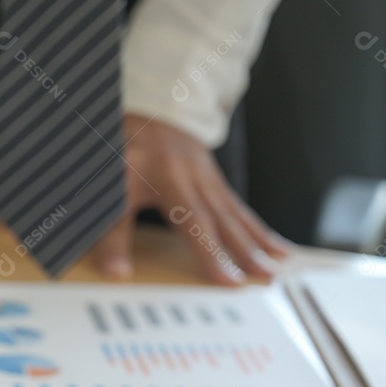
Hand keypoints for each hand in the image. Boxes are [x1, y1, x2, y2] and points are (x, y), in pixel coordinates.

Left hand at [96, 114, 290, 284]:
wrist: (143, 107)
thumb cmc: (122, 147)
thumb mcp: (109, 186)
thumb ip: (112, 231)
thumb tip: (115, 273)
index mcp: (163, 175)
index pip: (189, 221)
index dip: (208, 252)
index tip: (227, 279)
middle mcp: (190, 174)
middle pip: (221, 218)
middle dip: (243, 250)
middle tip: (265, 277)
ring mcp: (205, 174)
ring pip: (234, 212)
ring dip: (256, 241)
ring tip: (276, 265)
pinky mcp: (213, 177)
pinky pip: (237, 205)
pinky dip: (255, 227)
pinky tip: (273, 244)